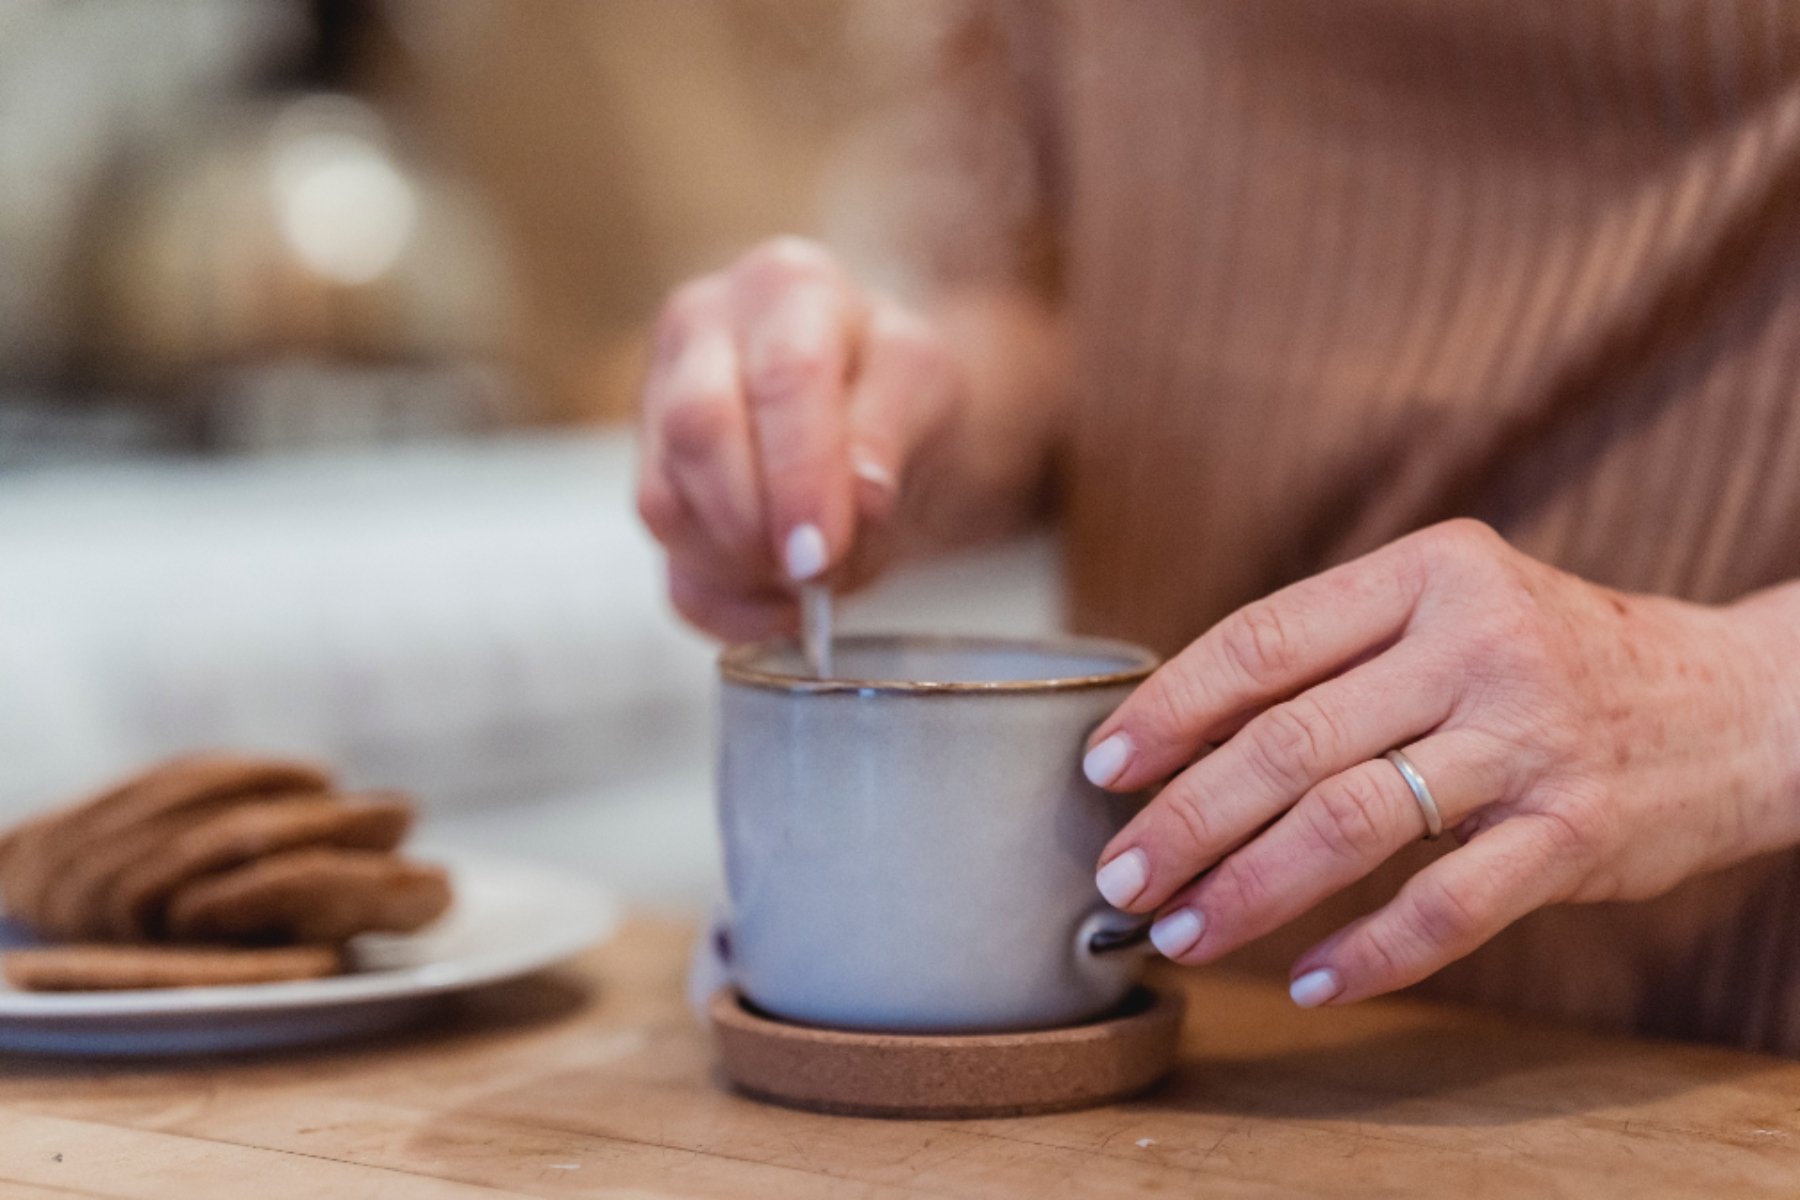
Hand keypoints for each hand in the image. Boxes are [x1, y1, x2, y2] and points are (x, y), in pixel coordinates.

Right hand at [637, 236, 964, 638]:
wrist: (871, 409)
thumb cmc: (894, 385)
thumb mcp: (925, 387)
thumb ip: (893, 431)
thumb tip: (862, 497)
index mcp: (784, 286)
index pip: (783, 376)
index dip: (799, 473)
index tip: (820, 550)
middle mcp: (700, 327)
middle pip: (698, 432)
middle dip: (756, 523)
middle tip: (813, 573)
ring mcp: (657, 403)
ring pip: (664, 502)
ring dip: (739, 565)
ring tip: (809, 576)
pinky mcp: (649, 479)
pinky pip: (667, 562)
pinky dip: (725, 601)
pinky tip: (779, 603)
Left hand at [1084, 519, 1799, 1007]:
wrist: (1739, 704)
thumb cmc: (1554, 658)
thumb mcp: (1453, 611)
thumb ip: (1338, 655)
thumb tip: (1183, 733)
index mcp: (1429, 573)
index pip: (1264, 639)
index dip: (1171, 706)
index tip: (1105, 763)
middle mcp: (1477, 644)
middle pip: (1291, 739)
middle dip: (1187, 816)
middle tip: (1122, 872)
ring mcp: (1530, 739)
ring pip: (1352, 822)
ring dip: (1250, 886)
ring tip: (1182, 929)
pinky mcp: (1576, 831)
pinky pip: (1449, 906)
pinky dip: (1369, 952)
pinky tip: (1306, 978)